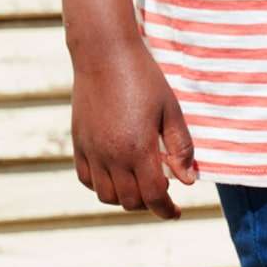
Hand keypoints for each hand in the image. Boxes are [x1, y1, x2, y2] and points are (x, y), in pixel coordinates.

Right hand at [69, 40, 196, 218]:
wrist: (104, 54)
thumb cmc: (143, 78)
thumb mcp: (171, 110)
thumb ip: (180, 148)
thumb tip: (187, 181)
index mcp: (138, 149)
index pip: (154, 196)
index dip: (166, 210)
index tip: (175, 212)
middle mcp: (112, 155)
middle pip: (130, 201)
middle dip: (149, 204)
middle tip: (160, 194)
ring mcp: (92, 151)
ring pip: (107, 196)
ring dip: (125, 198)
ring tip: (138, 185)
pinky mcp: (79, 143)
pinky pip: (86, 179)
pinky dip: (101, 185)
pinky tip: (115, 175)